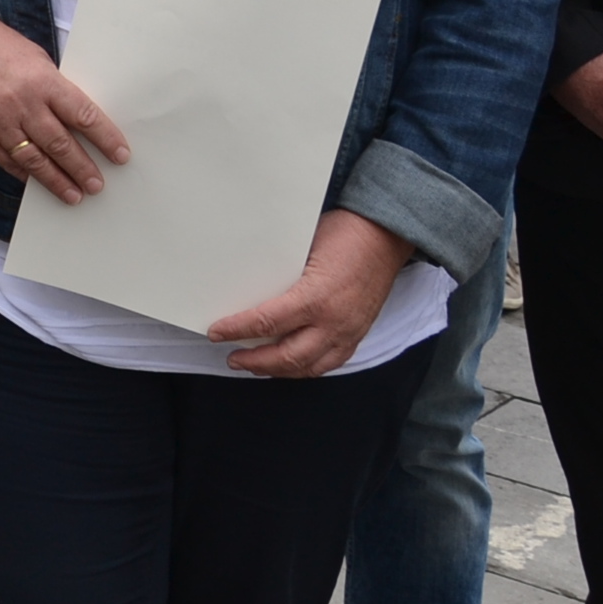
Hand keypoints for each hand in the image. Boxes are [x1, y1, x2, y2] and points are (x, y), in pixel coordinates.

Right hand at [0, 9, 129, 202]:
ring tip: (74, 194)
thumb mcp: (38, 61)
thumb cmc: (2, 48)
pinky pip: (8, 163)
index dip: (105, 138)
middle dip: (82, 168)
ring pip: (34, 161)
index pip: (83, 116)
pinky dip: (27, 175)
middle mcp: (21, 104)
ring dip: (57, 181)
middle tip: (97, 184)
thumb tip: (81, 124)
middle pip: (60, 144)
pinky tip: (41, 183)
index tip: (120, 154)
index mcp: (42, 81)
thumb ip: (56, 91)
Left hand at [208, 208, 415, 376]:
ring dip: (278, 370)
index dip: (236, 330)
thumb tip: (250, 287)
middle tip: (233, 358)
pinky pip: (329, 363)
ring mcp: (349, 332)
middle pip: (287, 356)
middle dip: (255, 362)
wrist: (386, 236)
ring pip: (308, 367)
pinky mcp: (358, 335)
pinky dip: (305, 367)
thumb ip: (280, 273)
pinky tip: (290, 364)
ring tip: (256, 366)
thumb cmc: (346, 233)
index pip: (266, 323)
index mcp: (316, 298)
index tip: (216, 332)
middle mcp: (334, 323)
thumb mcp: (303, 247)